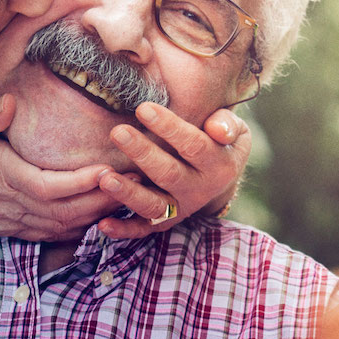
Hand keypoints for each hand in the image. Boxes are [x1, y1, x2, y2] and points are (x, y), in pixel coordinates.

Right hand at [0, 94, 118, 241]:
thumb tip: (10, 102)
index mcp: (0, 174)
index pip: (52, 185)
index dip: (84, 182)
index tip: (112, 170)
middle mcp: (9, 202)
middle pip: (66, 212)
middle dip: (103, 202)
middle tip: (134, 185)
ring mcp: (7, 219)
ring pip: (60, 227)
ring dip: (93, 218)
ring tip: (123, 201)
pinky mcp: (3, 227)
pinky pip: (45, 234)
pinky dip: (72, 230)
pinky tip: (90, 219)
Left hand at [96, 102, 249, 239]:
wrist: (220, 178)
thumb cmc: (219, 143)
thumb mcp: (236, 132)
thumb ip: (228, 125)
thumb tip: (218, 129)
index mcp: (219, 166)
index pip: (194, 146)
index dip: (169, 127)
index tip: (144, 108)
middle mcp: (199, 191)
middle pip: (169, 174)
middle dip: (142, 153)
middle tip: (118, 132)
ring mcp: (180, 209)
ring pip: (154, 206)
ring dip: (128, 194)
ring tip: (105, 178)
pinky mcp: (162, 222)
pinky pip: (142, 229)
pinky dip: (123, 230)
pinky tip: (103, 224)